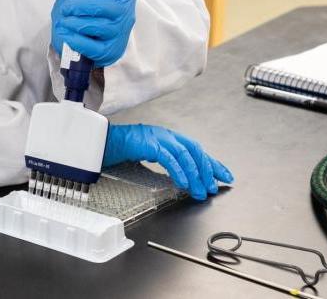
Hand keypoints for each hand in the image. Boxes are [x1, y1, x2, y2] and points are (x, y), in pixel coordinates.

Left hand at [50, 0, 136, 65]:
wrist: (78, 37)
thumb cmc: (82, 7)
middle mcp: (127, 14)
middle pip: (96, 5)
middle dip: (74, 5)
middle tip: (66, 8)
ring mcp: (119, 34)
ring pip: (90, 24)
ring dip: (71, 21)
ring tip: (66, 20)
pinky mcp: (109, 52)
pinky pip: (87, 43)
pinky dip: (72, 37)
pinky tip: (68, 33)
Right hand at [103, 124, 232, 200]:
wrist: (103, 142)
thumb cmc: (123, 150)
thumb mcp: (151, 156)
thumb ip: (168, 163)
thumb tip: (185, 179)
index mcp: (169, 137)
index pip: (197, 150)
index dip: (212, 163)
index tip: (224, 176)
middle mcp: (167, 135)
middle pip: (195, 151)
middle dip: (208, 170)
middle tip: (214, 187)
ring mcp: (158, 138)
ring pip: (185, 155)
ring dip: (195, 175)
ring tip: (200, 191)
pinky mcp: (149, 143)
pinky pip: (169, 158)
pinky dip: (179, 171)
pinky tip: (184, 184)